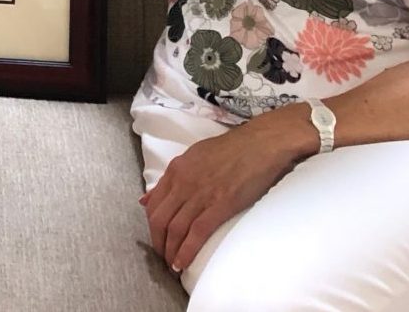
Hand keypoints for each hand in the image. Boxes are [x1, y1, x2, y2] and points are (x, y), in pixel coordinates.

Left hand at [139, 122, 299, 274]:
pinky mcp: (220, 205)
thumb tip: (146, 198)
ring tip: (172, 265)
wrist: (261, 143)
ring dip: (170, 251)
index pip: (153, 204)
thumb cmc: (231, 149)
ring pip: (175, 229)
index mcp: (176, 170)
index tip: (157, 238)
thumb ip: (170, 179)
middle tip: (162, 257)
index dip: (151, 226)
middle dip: (158, 242)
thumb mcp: (193, 157)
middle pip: (159, 219)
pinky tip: (183, 263)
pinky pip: (197, 233)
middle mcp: (183, 182)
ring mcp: (201, 194)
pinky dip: (186, 251)